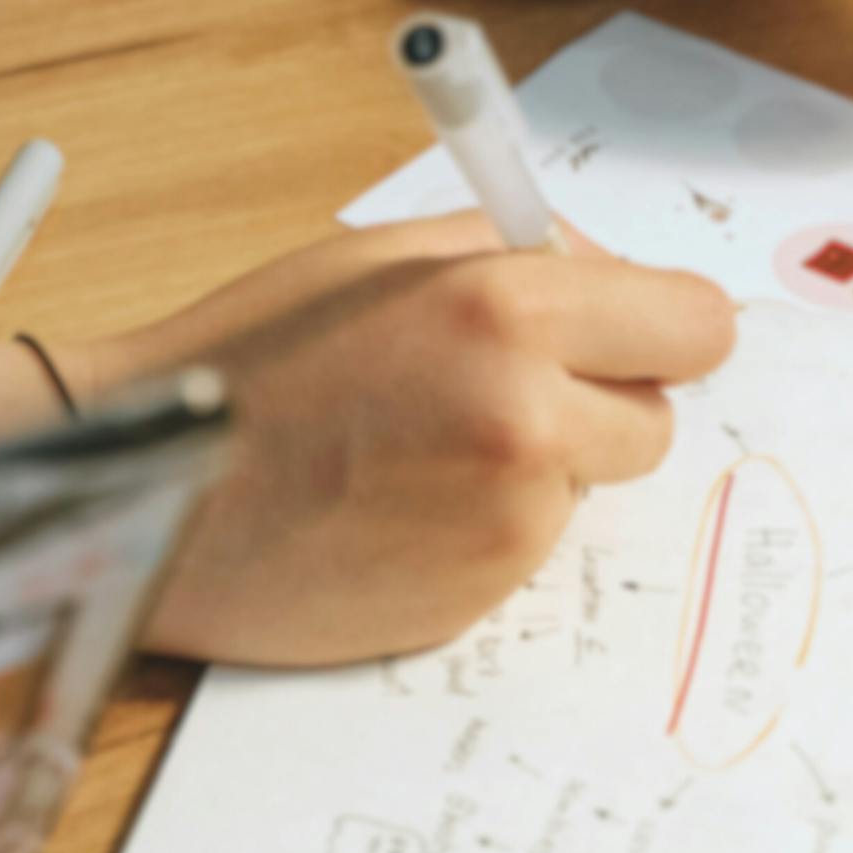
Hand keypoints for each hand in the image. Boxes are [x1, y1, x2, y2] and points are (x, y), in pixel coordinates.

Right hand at [58, 215, 738, 665]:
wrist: (156, 487)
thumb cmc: (253, 360)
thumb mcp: (381, 257)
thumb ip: (514, 252)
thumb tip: (613, 277)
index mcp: (509, 310)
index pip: (697, 326)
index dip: (664, 329)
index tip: (633, 335)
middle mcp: (528, 422)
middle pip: (656, 421)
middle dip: (599, 402)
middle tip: (501, 390)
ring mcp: (507, 525)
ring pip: (587, 490)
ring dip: (535, 470)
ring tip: (417, 450)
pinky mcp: (478, 599)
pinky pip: (524, 551)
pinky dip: (480, 530)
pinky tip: (395, 507)